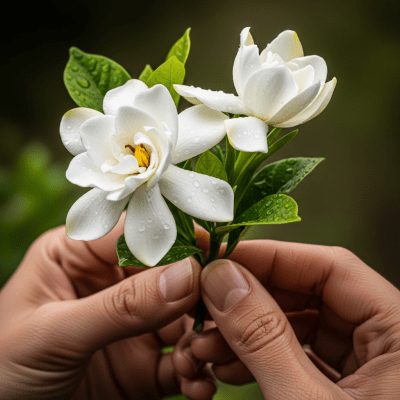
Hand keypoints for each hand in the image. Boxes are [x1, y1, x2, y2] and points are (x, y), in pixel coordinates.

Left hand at [0, 216, 216, 399]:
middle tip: (223, 309)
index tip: (212, 255)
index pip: (136, 235)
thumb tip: (186, 274)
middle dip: (198, 294)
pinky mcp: (143, 366)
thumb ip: (121, 305)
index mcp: (80, 257)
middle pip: (170, 275)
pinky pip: (182, 361)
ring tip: (201, 357)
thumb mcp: (54, 332)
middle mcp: (111, 286)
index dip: (176, 241)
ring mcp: (131, 326)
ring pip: (184, 320)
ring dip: (202, 336)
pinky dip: (196, 371)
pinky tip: (196, 384)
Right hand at [174, 236, 399, 398]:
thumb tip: (221, 279)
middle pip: (307, 294)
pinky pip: (293, 354)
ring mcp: (364, 365)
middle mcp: (387, 341)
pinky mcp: (341, 387)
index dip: (271, 257)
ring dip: (244, 331)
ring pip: (295, 324)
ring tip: (203, 348)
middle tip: (202, 310)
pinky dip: (256, 356)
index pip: (330, 268)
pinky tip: (224, 366)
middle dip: (248, 300)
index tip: (220, 261)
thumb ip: (264, 338)